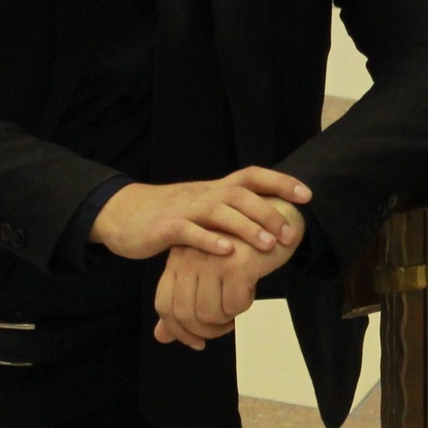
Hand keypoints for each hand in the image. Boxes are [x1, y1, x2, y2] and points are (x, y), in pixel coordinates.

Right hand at [89, 168, 310, 261]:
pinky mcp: (165, 227)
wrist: (121, 214)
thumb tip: (265, 225)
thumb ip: (228, 213)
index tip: (306, 195)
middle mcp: (203, 194)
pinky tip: (227, 252)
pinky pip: (189, 231)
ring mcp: (184, 209)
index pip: (252, 176)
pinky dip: (209, 240)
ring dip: (247, 227)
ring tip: (269, 245)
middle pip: (241, 194)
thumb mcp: (200, 208)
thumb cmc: (166, 215)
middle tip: (290, 233)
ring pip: (220, 211)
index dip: (280, 182)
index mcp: (214, 189)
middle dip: (269, 212)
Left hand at [153, 209, 304, 349]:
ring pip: (210, 314)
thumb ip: (182, 303)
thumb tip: (160, 337)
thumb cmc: (239, 248)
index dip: (178, 331)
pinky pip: (235, 306)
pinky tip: (250, 289)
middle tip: (225, 328)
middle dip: (206, 332)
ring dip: (227, 320)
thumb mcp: (206, 273)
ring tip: (237, 305)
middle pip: (185, 315)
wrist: (275, 217)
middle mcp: (189, 258)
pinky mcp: (236, 264)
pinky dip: (244, 305)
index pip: (164, 306)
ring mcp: (211, 260)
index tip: (198, 342)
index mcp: (177, 259)